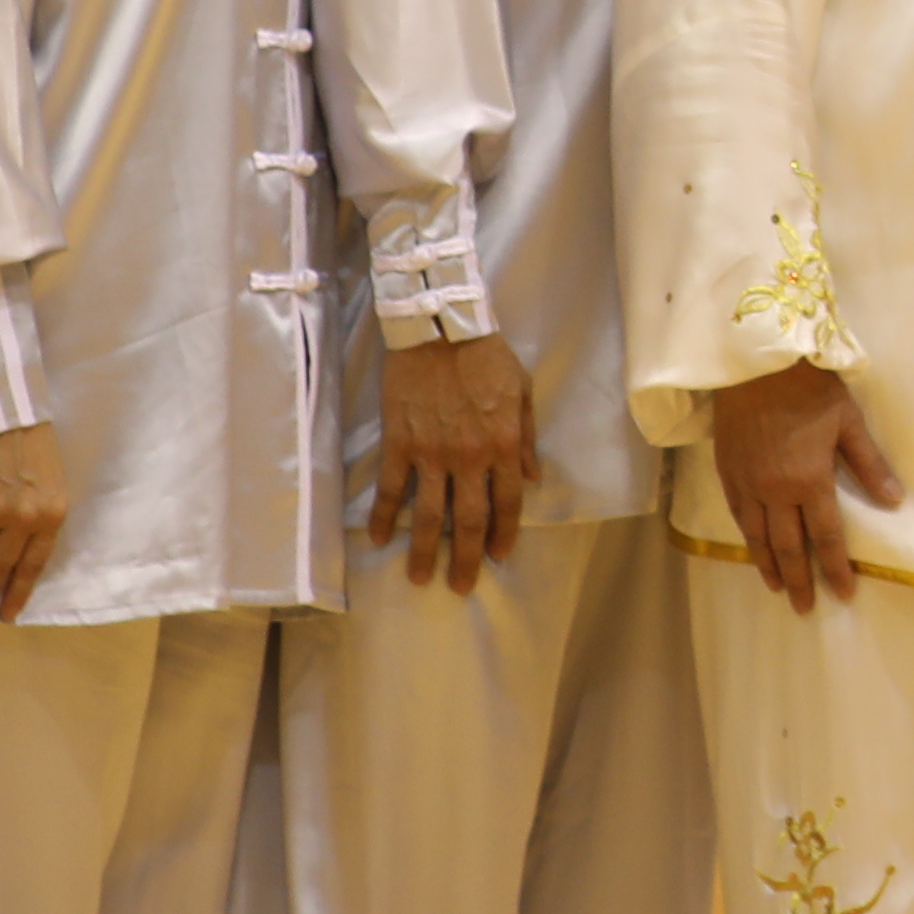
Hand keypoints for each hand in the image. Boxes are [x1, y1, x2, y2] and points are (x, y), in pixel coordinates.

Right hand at [0, 420, 76, 624]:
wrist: (8, 410)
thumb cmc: (34, 446)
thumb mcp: (53, 485)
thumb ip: (40, 517)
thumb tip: (19, 553)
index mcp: (52, 515)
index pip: (33, 566)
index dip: (18, 592)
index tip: (8, 614)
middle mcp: (23, 518)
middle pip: (0, 567)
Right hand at [378, 332, 536, 593]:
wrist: (439, 326)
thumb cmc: (486, 354)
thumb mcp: (522, 391)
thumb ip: (525, 437)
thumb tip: (533, 476)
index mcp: (502, 445)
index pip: (508, 502)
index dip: (504, 532)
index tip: (498, 556)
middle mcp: (469, 457)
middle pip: (469, 520)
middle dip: (466, 558)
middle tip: (460, 587)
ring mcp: (431, 453)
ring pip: (428, 514)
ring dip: (423, 550)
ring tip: (418, 578)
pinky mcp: (399, 443)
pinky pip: (392, 488)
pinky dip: (385, 515)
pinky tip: (380, 538)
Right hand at [710, 361, 905, 611]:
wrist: (756, 362)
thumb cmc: (809, 388)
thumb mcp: (848, 422)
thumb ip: (870, 465)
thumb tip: (895, 501)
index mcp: (809, 480)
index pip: (825, 537)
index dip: (834, 568)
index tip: (842, 592)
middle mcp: (775, 491)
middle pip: (788, 546)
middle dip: (799, 579)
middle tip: (803, 607)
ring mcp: (747, 483)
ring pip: (757, 536)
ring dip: (768, 566)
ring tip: (777, 587)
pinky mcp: (727, 471)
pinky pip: (737, 515)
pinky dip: (746, 538)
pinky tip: (752, 548)